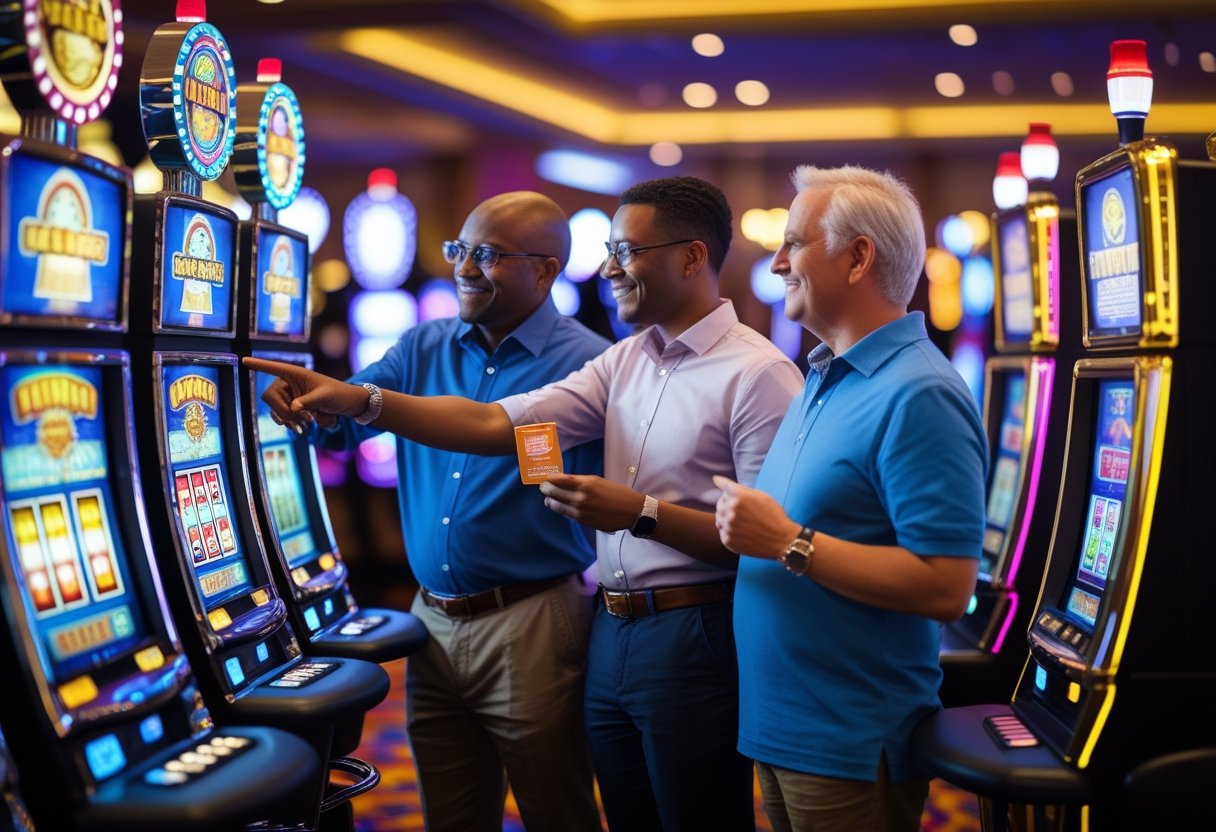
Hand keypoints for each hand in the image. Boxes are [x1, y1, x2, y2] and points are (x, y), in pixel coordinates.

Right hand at [243, 357, 369, 432]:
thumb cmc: (338, 394)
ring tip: (306, 425)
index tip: (244, 360)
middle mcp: (288, 383)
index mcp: (295, 373)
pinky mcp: (291, 408)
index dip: (259, 365)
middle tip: (303, 420)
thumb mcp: (325, 397)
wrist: (347, 404)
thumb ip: (308, 402)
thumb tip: (292, 408)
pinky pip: (281, 417)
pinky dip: (290, 423)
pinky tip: (301, 428)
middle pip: (270, 397)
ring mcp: (288, 397)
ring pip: (275, 410)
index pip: (273, 367)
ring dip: (288, 419)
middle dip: (284, 411)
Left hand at [538, 474, 643, 532]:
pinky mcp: (583, 521)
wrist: (631, 510)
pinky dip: (561, 509)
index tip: (543, 477)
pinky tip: (561, 506)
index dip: (548, 479)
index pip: (558, 480)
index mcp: (584, 484)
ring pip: (556, 505)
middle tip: (544, 487)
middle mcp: (580, 497)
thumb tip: (562, 481)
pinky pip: (566, 514)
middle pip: (552, 492)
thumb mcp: (597, 481)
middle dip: (546, 489)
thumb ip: (579, 481)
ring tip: (549, 499)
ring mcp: (580, 511)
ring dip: (551, 501)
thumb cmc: (616, 492)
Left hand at [713, 475, 799, 558]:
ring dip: (728, 519)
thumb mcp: (759, 495)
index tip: (737, 499)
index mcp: (739, 495)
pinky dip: (730, 532)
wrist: (782, 540)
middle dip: (729, 505)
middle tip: (745, 513)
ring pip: (718, 518)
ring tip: (744, 523)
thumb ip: (736, 487)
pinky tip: (744, 533)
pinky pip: (722, 532)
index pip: (724, 489)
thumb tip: (715, 479)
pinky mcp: (728, 540)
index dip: (732, 494)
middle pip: (720, 504)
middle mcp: (731, 509)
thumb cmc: (773, 515)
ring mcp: (728, 526)